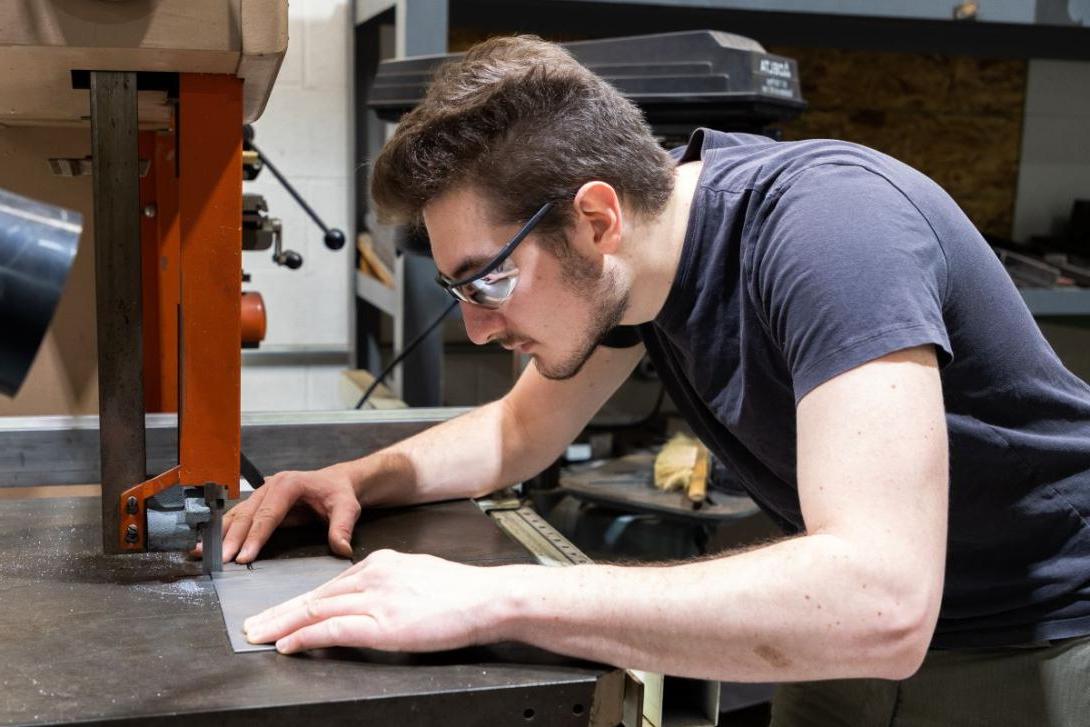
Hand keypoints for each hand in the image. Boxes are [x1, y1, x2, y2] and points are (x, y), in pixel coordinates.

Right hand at [197, 463, 362, 563]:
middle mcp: (271, 486)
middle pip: (247, 515)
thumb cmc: (339, 493)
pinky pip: (238, 517)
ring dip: (221, 534)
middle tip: (220, 559)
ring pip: (237, 514)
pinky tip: (208, 543)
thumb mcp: (347, 507)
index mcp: (289, 484)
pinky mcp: (258, 503)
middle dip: (232, 538)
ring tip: (202, 551)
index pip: (268, 514)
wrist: (336, 482)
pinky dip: (223, 530)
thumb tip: (342, 548)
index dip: (255, 536)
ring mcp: (262, 493)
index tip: (243, 556)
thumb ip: (342, 527)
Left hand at [241, 549, 515, 653]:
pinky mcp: (383, 622)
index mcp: (382, 563)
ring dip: (283, 625)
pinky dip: (306, 637)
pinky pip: (334, 629)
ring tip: (259, 635)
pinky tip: (288, 644)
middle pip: (315, 595)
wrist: (488, 597)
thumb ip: (392, 585)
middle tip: (252, 624)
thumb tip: (375, 601)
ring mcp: (377, 598)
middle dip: (280, 612)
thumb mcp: (420, 576)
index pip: (330, 585)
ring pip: (317, 610)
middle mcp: (374, 575)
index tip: (280, 612)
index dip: (300, 601)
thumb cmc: (463, 593)